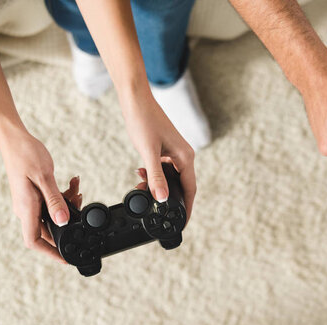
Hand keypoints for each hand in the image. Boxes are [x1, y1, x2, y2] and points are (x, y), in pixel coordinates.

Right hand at [0, 131, 80, 261]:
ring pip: (52, 215)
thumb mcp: (44, 178)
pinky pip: (51, 204)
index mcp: (26, 209)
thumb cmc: (26, 155)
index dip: (50, 253)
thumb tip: (63, 222)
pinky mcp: (34, 195)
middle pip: (48, 230)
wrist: (15, 139)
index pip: (34, 242)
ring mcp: (29, 203)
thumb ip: (55, 201)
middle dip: (67, 223)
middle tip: (80, 207)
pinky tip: (72, 185)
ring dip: (68, 206)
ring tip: (77, 191)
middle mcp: (26, 209)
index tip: (66, 259)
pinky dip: (63, 197)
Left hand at [123, 95, 195, 219]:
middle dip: (170, 200)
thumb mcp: (148, 152)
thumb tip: (161, 199)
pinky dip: (153, 176)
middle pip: (182, 186)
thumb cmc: (143, 120)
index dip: (187, 209)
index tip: (183, 224)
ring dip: (159, 187)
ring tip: (142, 190)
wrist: (135, 99)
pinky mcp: (165, 149)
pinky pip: (163, 169)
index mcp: (185, 157)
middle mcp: (183, 155)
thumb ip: (156, 177)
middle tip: (159, 213)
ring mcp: (174, 152)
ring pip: (171, 178)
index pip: (190, 190)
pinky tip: (140, 174)